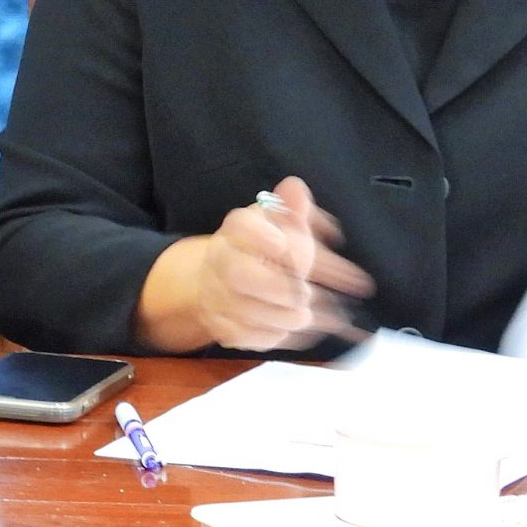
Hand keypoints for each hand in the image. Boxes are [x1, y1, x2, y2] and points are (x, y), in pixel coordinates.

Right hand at [189, 176, 375, 351]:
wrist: (226, 279)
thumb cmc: (266, 248)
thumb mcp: (283, 223)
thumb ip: (294, 210)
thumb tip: (297, 190)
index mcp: (236, 231)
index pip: (241, 226)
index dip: (260, 235)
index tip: (283, 243)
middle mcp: (220, 261)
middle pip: (238, 274)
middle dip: (277, 287)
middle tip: (306, 293)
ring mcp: (217, 295)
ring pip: (245, 311)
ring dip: (283, 316)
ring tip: (309, 315)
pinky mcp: (222, 326)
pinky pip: (246, 337)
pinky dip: (273, 335)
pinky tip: (295, 330)